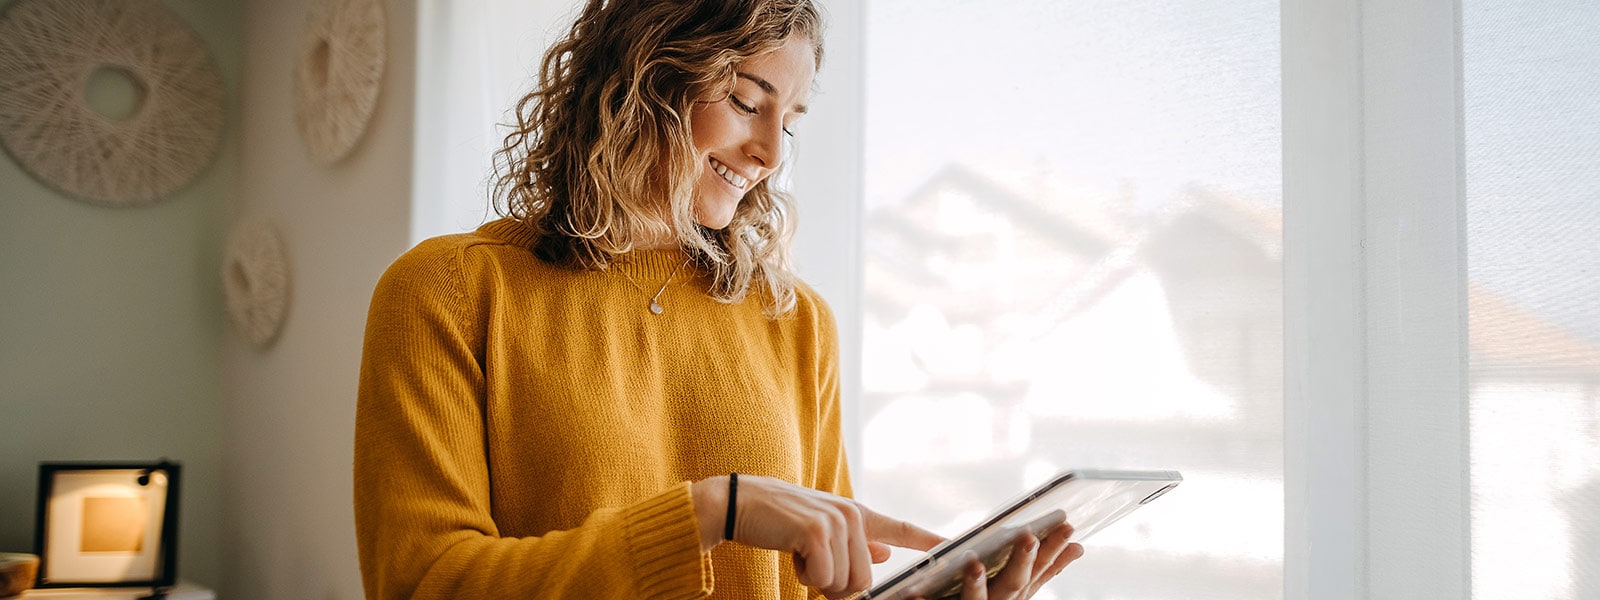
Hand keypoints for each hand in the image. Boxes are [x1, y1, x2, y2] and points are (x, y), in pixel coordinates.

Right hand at [692, 474, 945, 597]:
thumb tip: (883, 554)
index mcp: (857, 514)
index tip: (956, 548)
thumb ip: (856, 542)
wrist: (740, 503)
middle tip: (812, 567)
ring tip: (800, 554)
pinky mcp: (816, 531)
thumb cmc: (780, 520)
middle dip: (836, 587)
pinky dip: (803, 576)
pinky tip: (791, 552)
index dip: (930, 541)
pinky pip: (822, 578)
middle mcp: (852, 515)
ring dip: (818, 581)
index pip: (901, 529)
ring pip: (844, 583)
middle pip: (864, 580)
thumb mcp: (821, 529)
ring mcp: (836, 521)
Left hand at [914, 522, 1084, 599]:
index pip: (1038, 571)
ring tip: (973, 562)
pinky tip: (915, 595)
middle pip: (1013, 585)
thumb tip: (1077, 547)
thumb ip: (1044, 570)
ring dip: (976, 584)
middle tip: (1028, 536)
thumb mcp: (1020, 589)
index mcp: (1015, 594)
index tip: (1067, 526)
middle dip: (1021, 561)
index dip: (1053, 550)